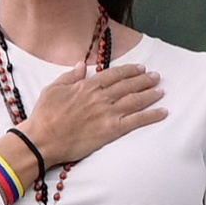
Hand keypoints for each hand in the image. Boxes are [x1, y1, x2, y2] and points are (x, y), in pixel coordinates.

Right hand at [22, 62, 165, 166]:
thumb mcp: (52, 89)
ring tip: (161, 90)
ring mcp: (107, 113)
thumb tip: (81, 64)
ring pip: (135, 100)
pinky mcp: (111, 130)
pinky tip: (163, 112)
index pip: (114, 74)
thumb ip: (69, 76)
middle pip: (128, 85)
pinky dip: (152, 115)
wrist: (42, 139)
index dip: (129, 70)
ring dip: (150, 94)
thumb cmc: (44, 116)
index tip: (140, 67)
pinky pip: (136, 121)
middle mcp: (100, 97)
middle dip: (144, 80)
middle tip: (156, 76)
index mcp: (87, 86)